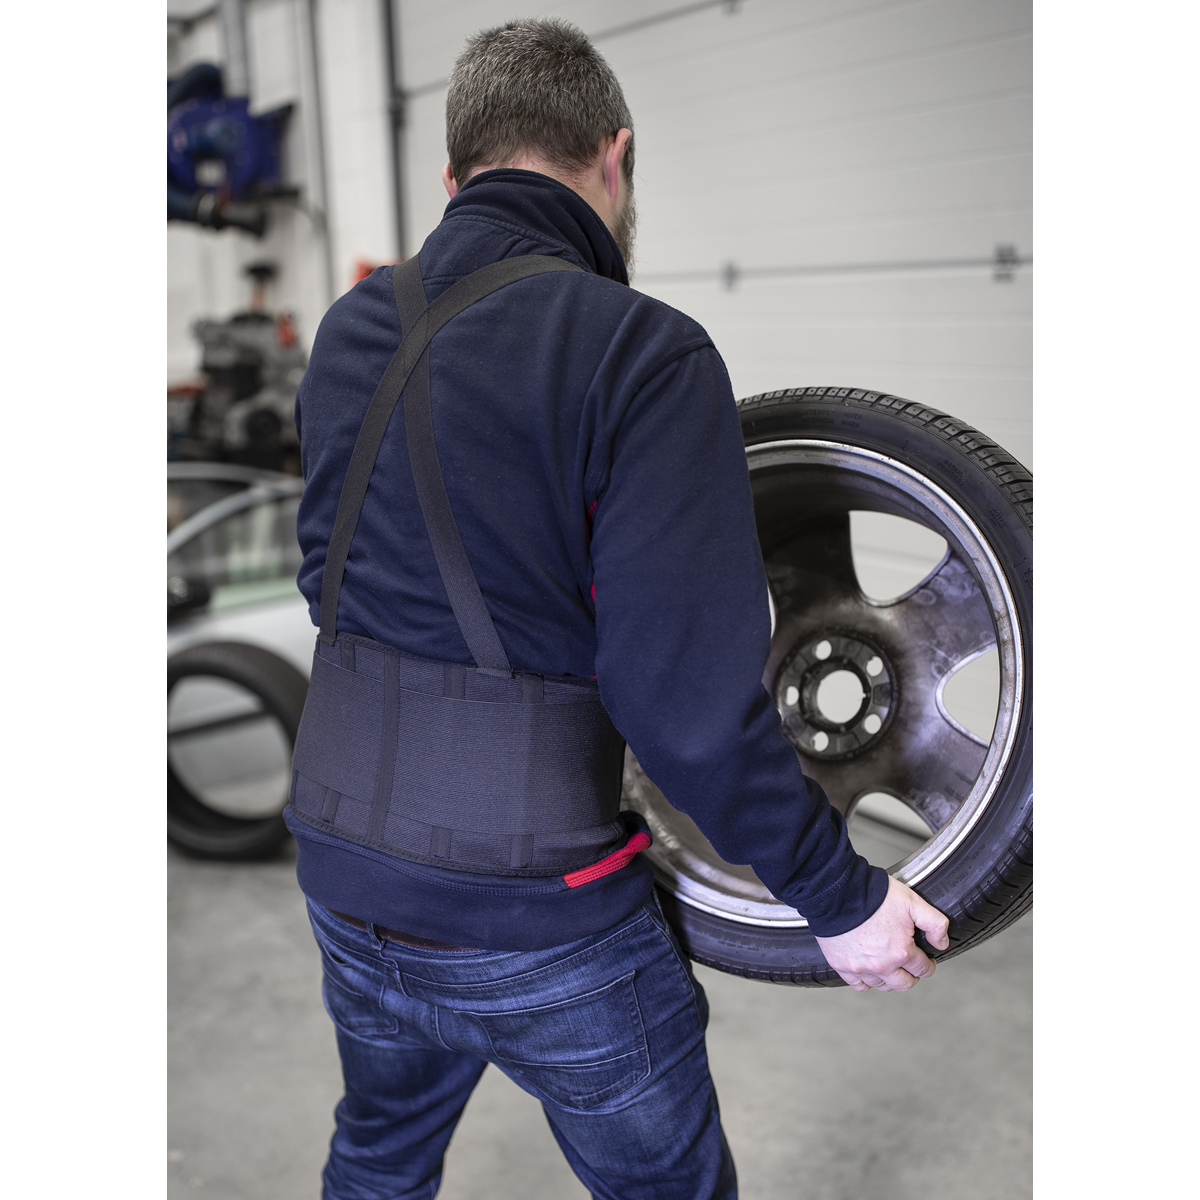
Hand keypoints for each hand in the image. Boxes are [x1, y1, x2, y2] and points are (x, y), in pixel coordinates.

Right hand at [814, 876, 949, 992]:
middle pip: (904, 984)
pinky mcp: (842, 966)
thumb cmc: (871, 894)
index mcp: (901, 951)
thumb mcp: (912, 901)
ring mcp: (860, 968)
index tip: (926, 960)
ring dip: (890, 979)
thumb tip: (942, 943)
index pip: (923, 969)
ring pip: (882, 986)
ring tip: (890, 966)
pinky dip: (867, 981)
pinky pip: (859, 985)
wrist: (836, 891)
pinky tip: (869, 970)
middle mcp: (881, 965)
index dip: (928, 964)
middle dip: (912, 976)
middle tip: (910, 966)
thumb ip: (934, 922)